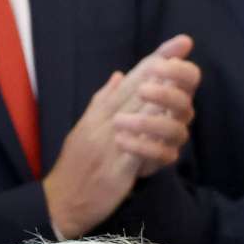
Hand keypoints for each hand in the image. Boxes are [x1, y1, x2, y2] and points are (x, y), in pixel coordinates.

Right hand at [44, 36, 197, 235]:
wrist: (61, 201)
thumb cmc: (76, 165)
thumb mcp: (84, 128)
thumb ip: (102, 102)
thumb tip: (118, 76)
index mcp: (101, 113)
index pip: (131, 80)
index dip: (155, 59)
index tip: (180, 43)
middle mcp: (105, 124)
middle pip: (136, 90)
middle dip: (161, 68)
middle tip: (183, 47)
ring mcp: (111, 145)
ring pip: (138, 116)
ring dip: (159, 98)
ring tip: (179, 81)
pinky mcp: (117, 171)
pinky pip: (137, 152)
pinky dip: (151, 138)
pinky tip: (168, 127)